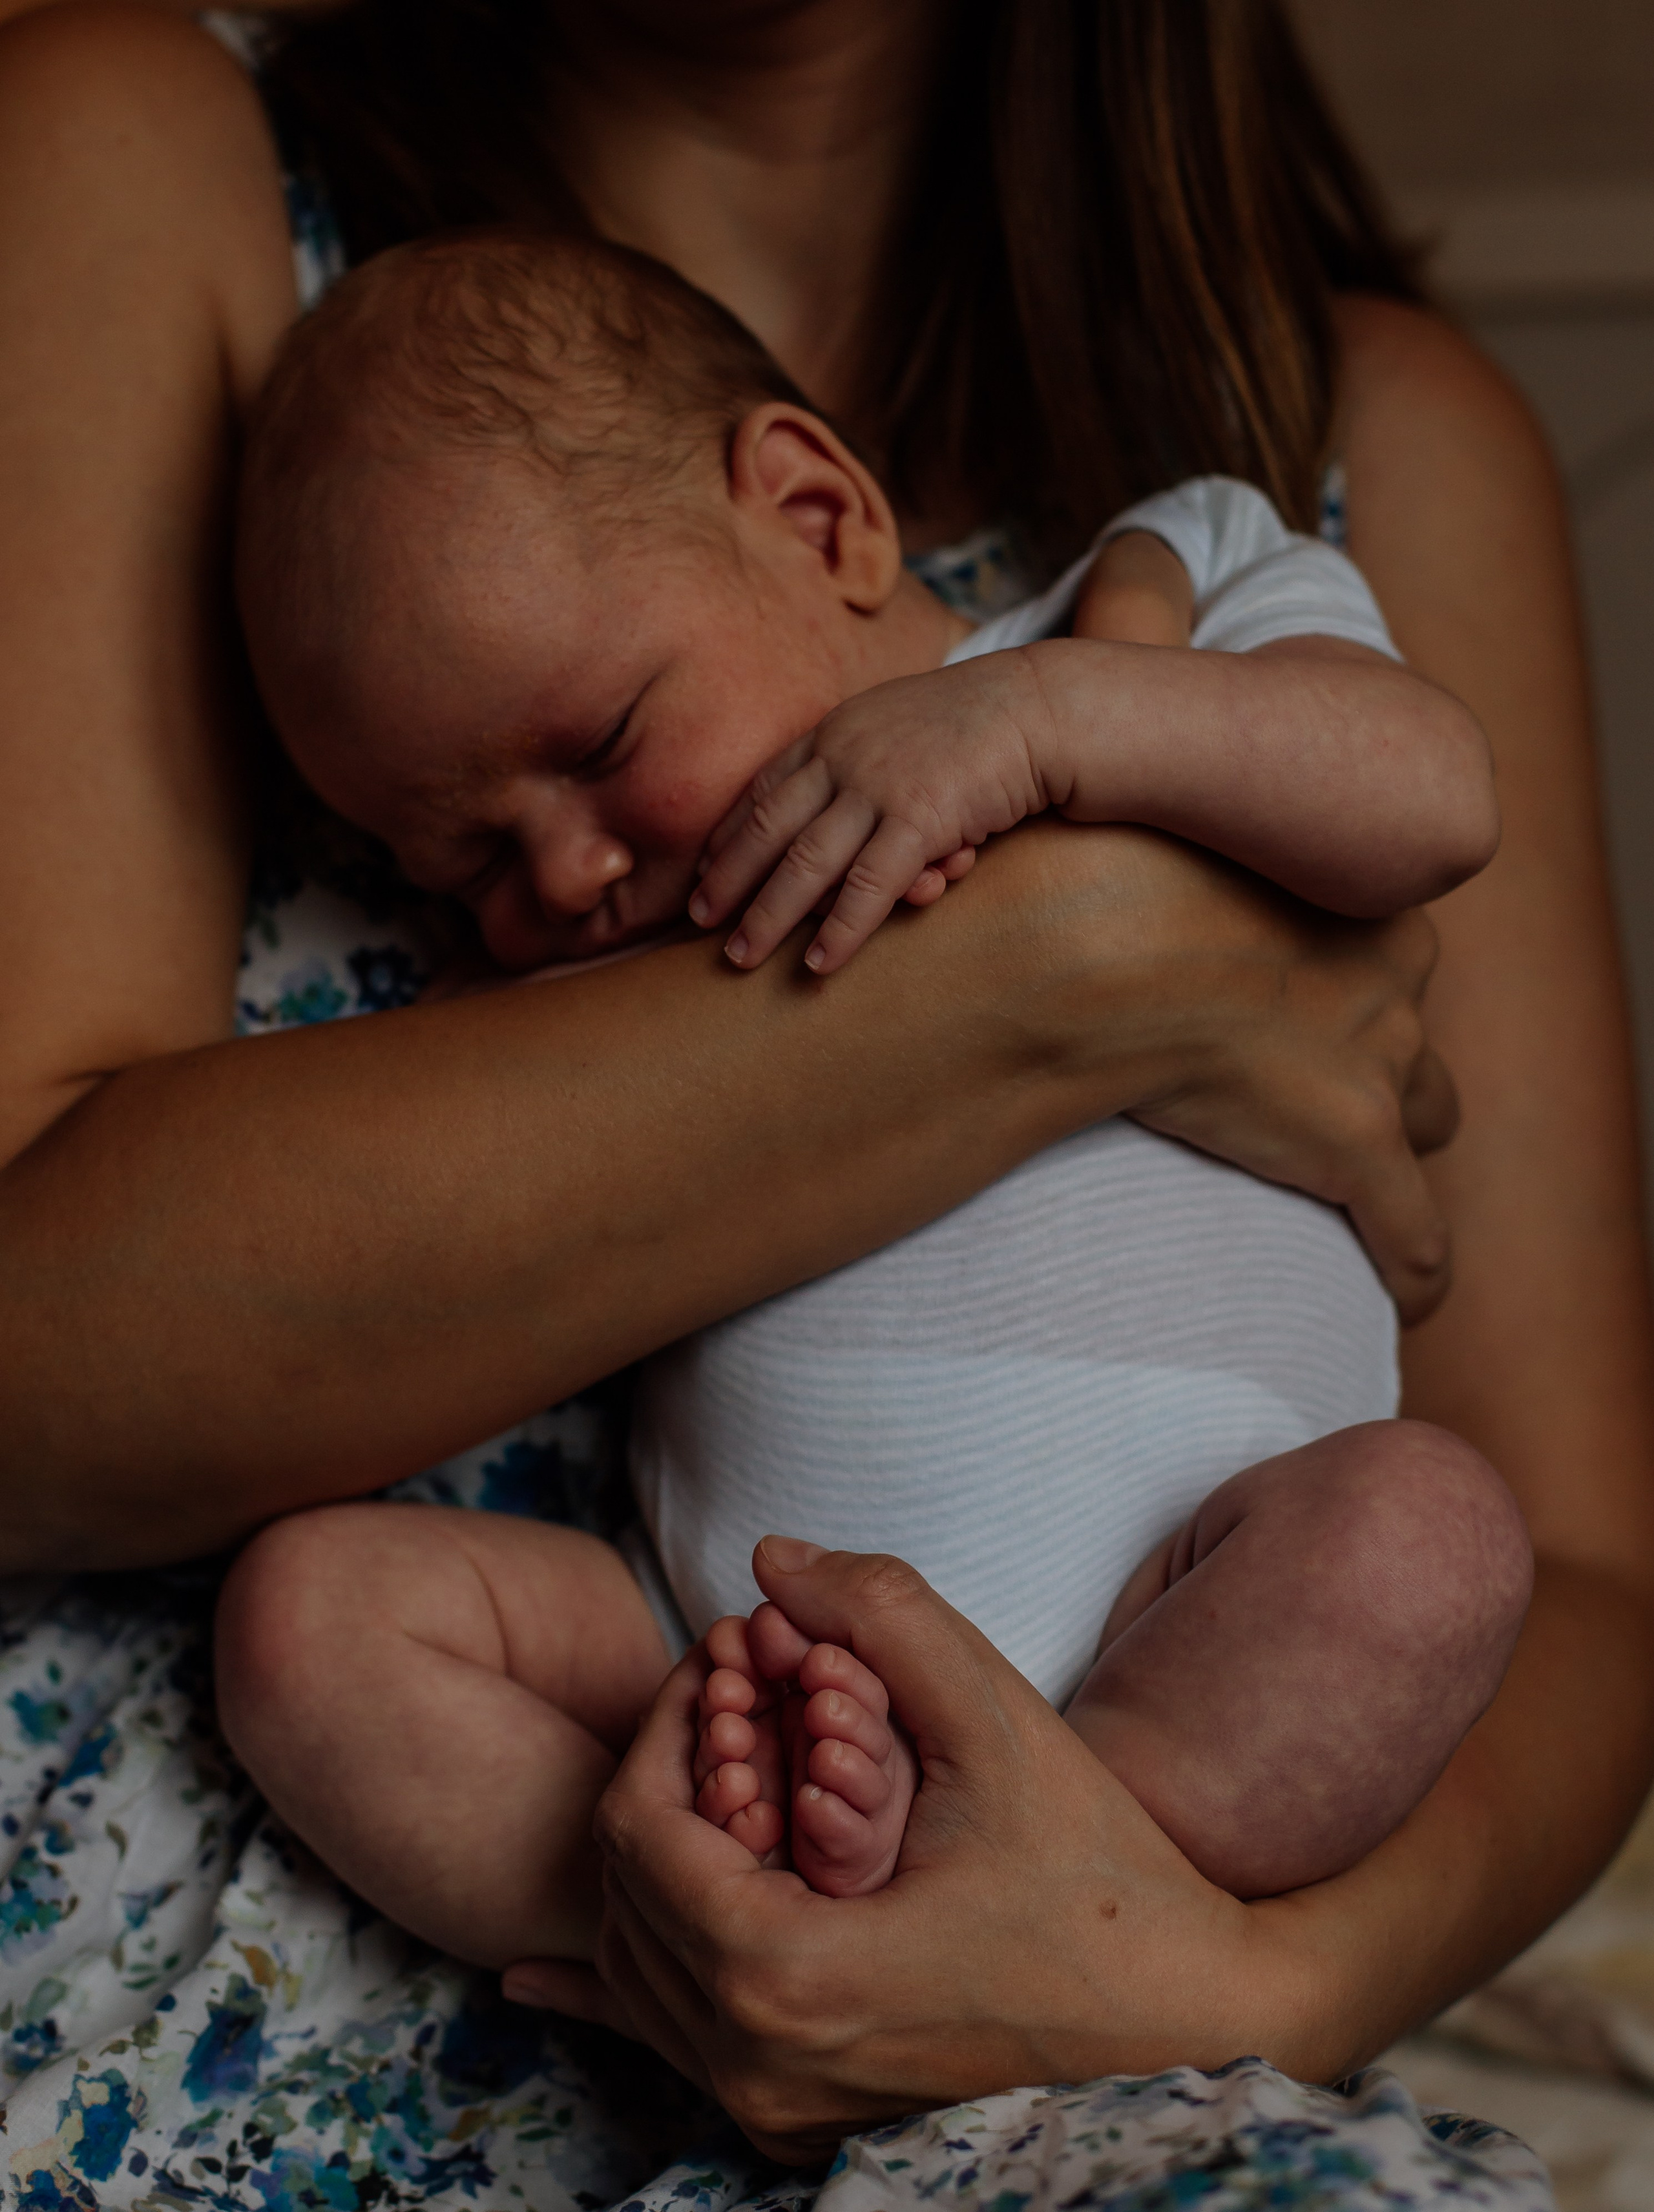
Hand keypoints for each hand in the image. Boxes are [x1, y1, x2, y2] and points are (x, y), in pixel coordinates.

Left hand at [504, 1539, 1277, 2162]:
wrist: (1195, 2024)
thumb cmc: (1104, 1877)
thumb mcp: (998, 1722)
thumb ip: (881, 1612)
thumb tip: (771, 1553)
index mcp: (784, 1973)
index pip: (637, 1825)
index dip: (666, 1720)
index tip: (724, 1658)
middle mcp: (756, 2063)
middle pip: (623, 1893)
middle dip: (664, 1773)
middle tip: (726, 1697)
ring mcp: (774, 2110)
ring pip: (636, 1964)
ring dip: (657, 1854)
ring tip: (721, 1771)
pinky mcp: (800, 2125)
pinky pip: (665, 2044)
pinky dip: (614, 1980)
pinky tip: (541, 1968)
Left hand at [692, 654, 1054, 974]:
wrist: (1040, 709)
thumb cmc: (975, 726)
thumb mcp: (897, 725)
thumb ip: (859, 759)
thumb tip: (833, 802)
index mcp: (834, 733)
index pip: (763, 790)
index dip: (729, 836)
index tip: (703, 873)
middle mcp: (844, 758)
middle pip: (769, 829)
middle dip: (729, 880)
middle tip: (698, 924)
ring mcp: (879, 788)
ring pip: (806, 864)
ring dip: (768, 916)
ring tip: (740, 958)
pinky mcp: (920, 820)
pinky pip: (869, 887)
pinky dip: (841, 930)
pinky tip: (818, 964)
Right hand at [974, 826, 1455, 1321]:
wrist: (1098, 941)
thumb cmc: (1092, 876)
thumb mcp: (1140, 843)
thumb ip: (1157, 861)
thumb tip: (1075, 853)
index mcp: (1349, 890)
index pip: (1377, 945)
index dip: (1331, 983)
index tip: (1274, 1007)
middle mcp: (1389, 973)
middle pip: (1409, 1027)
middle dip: (1373, 1058)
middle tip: (1293, 1083)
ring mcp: (1381, 1061)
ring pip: (1428, 1115)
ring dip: (1390, 1144)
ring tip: (1340, 1186)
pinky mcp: (1358, 1143)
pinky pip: (1418, 1232)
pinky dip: (1413, 1269)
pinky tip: (1400, 1301)